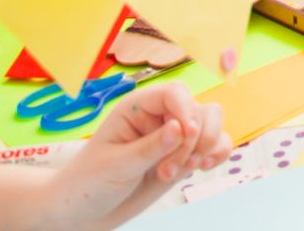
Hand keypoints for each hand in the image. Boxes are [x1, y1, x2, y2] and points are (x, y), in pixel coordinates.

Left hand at [45, 81, 230, 227]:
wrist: (86, 211)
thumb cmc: (90, 182)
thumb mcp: (116, 165)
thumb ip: (150, 147)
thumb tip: (179, 128)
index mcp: (137, 108)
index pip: (174, 93)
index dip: (186, 109)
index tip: (187, 134)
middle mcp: (159, 117)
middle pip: (199, 109)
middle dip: (193, 140)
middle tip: (170, 169)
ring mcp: (174, 137)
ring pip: (212, 124)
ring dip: (204, 148)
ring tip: (181, 172)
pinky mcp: (184, 155)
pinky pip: (216, 145)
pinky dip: (217, 154)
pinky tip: (201, 168)